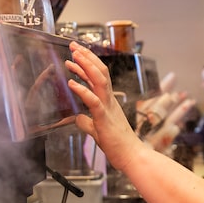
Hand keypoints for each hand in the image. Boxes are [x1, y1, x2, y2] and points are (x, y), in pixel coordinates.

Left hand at [66, 41, 146, 173]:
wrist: (132, 157)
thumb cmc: (119, 145)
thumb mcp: (98, 131)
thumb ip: (88, 123)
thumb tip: (78, 118)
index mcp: (109, 102)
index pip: (99, 76)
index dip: (88, 63)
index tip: (78, 53)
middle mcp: (110, 101)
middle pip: (99, 72)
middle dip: (86, 57)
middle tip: (74, 46)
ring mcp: (108, 108)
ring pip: (98, 81)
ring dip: (85, 67)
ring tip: (73, 57)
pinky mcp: (104, 119)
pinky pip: (93, 101)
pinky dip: (82, 90)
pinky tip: (71, 83)